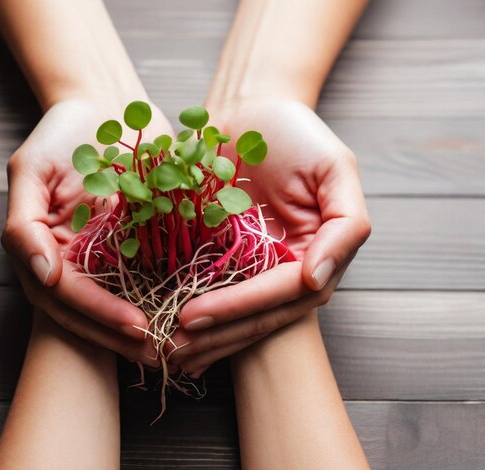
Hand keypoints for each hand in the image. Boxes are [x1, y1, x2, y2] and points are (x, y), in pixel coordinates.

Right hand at [1, 99, 173, 366]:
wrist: (107, 107)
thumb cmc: (64, 133)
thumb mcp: (31, 169)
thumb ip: (24, 223)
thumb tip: (41, 273)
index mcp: (44, 251)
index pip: (67, 295)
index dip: (99, 313)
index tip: (137, 326)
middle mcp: (72, 261)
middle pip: (90, 313)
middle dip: (123, 337)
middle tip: (160, 354)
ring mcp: (103, 256)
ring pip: (119, 303)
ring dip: (145, 330)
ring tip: (178, 349)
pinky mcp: (136, 242)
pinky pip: (148, 276)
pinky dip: (166, 296)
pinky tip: (193, 313)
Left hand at [167, 100, 370, 375]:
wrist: (251, 110)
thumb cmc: (295, 133)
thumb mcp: (334, 169)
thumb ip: (344, 226)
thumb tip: (317, 279)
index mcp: (317, 254)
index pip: (283, 294)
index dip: (241, 308)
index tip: (195, 316)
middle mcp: (288, 269)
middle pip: (258, 316)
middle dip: (216, 333)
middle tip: (172, 348)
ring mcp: (257, 267)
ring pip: (235, 314)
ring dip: (202, 337)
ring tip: (165, 353)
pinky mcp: (226, 256)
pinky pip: (210, 289)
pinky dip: (191, 313)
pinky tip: (164, 331)